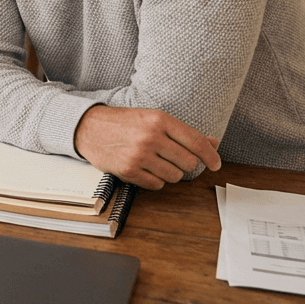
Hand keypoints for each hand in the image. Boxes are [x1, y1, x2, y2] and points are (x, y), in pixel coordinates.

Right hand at [73, 105, 221, 189]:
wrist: (88, 127)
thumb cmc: (123, 123)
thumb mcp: (152, 119)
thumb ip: (183, 132)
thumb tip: (213, 143)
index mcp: (160, 120)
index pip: (196, 142)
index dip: (211, 156)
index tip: (216, 164)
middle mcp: (151, 137)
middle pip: (189, 162)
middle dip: (185, 164)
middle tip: (174, 159)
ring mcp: (139, 155)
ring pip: (175, 176)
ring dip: (170, 173)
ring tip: (156, 163)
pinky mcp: (128, 170)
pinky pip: (157, 184)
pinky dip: (155, 180)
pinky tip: (145, 169)